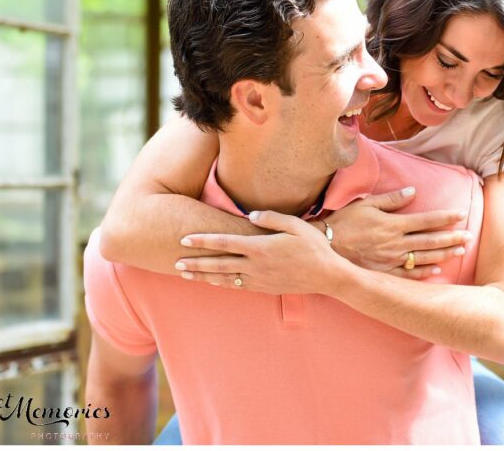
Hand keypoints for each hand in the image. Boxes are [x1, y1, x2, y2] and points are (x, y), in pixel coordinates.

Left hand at [175, 212, 344, 293]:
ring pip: (223, 278)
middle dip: (195, 262)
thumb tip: (250, 215)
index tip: (185, 239)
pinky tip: (211, 281)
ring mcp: (259, 279)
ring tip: (185, 274)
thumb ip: (271, 218)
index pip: (225, 243)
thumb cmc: (314, 246)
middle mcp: (256, 266)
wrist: (328, 276)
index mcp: (261, 248)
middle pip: (218, 263)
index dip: (203, 241)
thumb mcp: (296, 225)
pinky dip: (220, 283)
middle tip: (175, 261)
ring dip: (203, 275)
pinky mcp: (264, 288)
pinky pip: (236, 286)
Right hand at [317, 187, 470, 278]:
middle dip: (451, 237)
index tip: (461, 214)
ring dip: (443, 254)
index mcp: (393, 224)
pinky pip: (408, 275)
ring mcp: (391, 261)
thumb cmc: (344, 223)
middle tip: (469, 235)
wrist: (326, 249)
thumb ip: (390, 199)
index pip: (426, 220)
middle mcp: (396, 244)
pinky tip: (437, 270)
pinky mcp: (384, 273)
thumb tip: (412, 191)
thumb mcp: (365, 204)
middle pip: (430, 240)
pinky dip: (424, 273)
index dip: (445, 217)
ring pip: (423, 257)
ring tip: (460, 250)